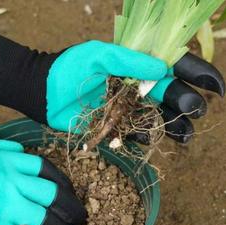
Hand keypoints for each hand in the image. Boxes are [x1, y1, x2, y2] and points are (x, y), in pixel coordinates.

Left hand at [0, 34, 223, 143]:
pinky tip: (144, 139)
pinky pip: (134, 133)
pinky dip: (141, 138)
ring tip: (185, 135)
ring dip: (173, 126)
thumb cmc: (69, 69)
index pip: (174, 67)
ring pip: (157, 118)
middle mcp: (136, 87)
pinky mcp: (115, 125)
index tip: (215, 87)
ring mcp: (126, 108)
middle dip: (186, 103)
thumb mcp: (99, 55)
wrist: (45, 92)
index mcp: (137, 66)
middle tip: (194, 110)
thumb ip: (129, 60)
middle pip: (171, 96)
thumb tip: (163, 69)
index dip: (197, 75)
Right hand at [0, 139, 86, 224]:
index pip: (47, 170)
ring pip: (45, 219)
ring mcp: (4, 204)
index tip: (69, 193)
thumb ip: (0, 147)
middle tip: (80, 220)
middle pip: (53, 195)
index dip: (63, 184)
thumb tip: (21, 149)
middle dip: (71, 210)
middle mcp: (11, 180)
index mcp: (7, 160)